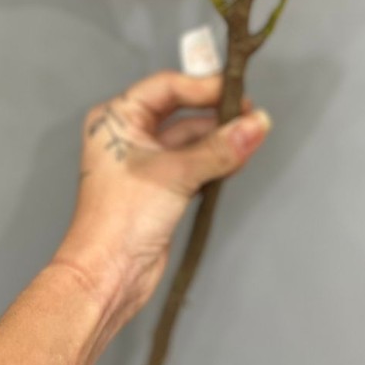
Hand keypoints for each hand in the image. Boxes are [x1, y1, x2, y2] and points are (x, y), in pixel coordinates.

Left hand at [51, 71, 271, 324]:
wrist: (107, 277)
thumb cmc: (122, 217)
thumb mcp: (176, 174)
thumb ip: (220, 148)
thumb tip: (258, 123)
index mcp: (117, 117)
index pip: (167, 87)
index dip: (204, 87)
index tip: (238, 91)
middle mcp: (128, 134)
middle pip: (180, 110)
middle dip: (216, 113)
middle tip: (252, 114)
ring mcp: (145, 161)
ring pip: (189, 138)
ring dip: (220, 138)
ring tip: (253, 136)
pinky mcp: (160, 187)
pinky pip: (193, 162)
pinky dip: (215, 160)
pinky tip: (240, 157)